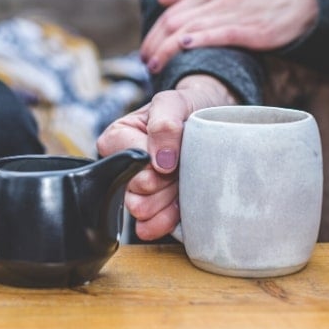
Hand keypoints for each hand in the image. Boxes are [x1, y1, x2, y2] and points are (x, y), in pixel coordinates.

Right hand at [97, 74, 237, 240]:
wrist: (211, 121)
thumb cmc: (187, 108)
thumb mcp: (174, 102)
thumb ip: (164, 124)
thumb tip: (161, 162)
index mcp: (117, 138)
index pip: (130, 164)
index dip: (156, 164)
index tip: (174, 155)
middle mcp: (121, 167)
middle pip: (136, 191)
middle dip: (165, 183)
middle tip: (182, 167)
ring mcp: (136, 190)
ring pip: (142, 211)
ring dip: (168, 199)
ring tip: (182, 182)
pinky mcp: (152, 210)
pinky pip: (150, 227)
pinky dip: (168, 219)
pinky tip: (181, 206)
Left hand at [140, 0, 317, 72]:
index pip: (171, 12)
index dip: (153, 33)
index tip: (144, 52)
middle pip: (174, 21)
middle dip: (154, 44)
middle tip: (145, 63)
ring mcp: (234, 12)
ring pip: (189, 28)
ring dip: (167, 48)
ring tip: (155, 66)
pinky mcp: (251, 28)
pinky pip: (219, 32)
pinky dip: (198, 38)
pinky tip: (183, 47)